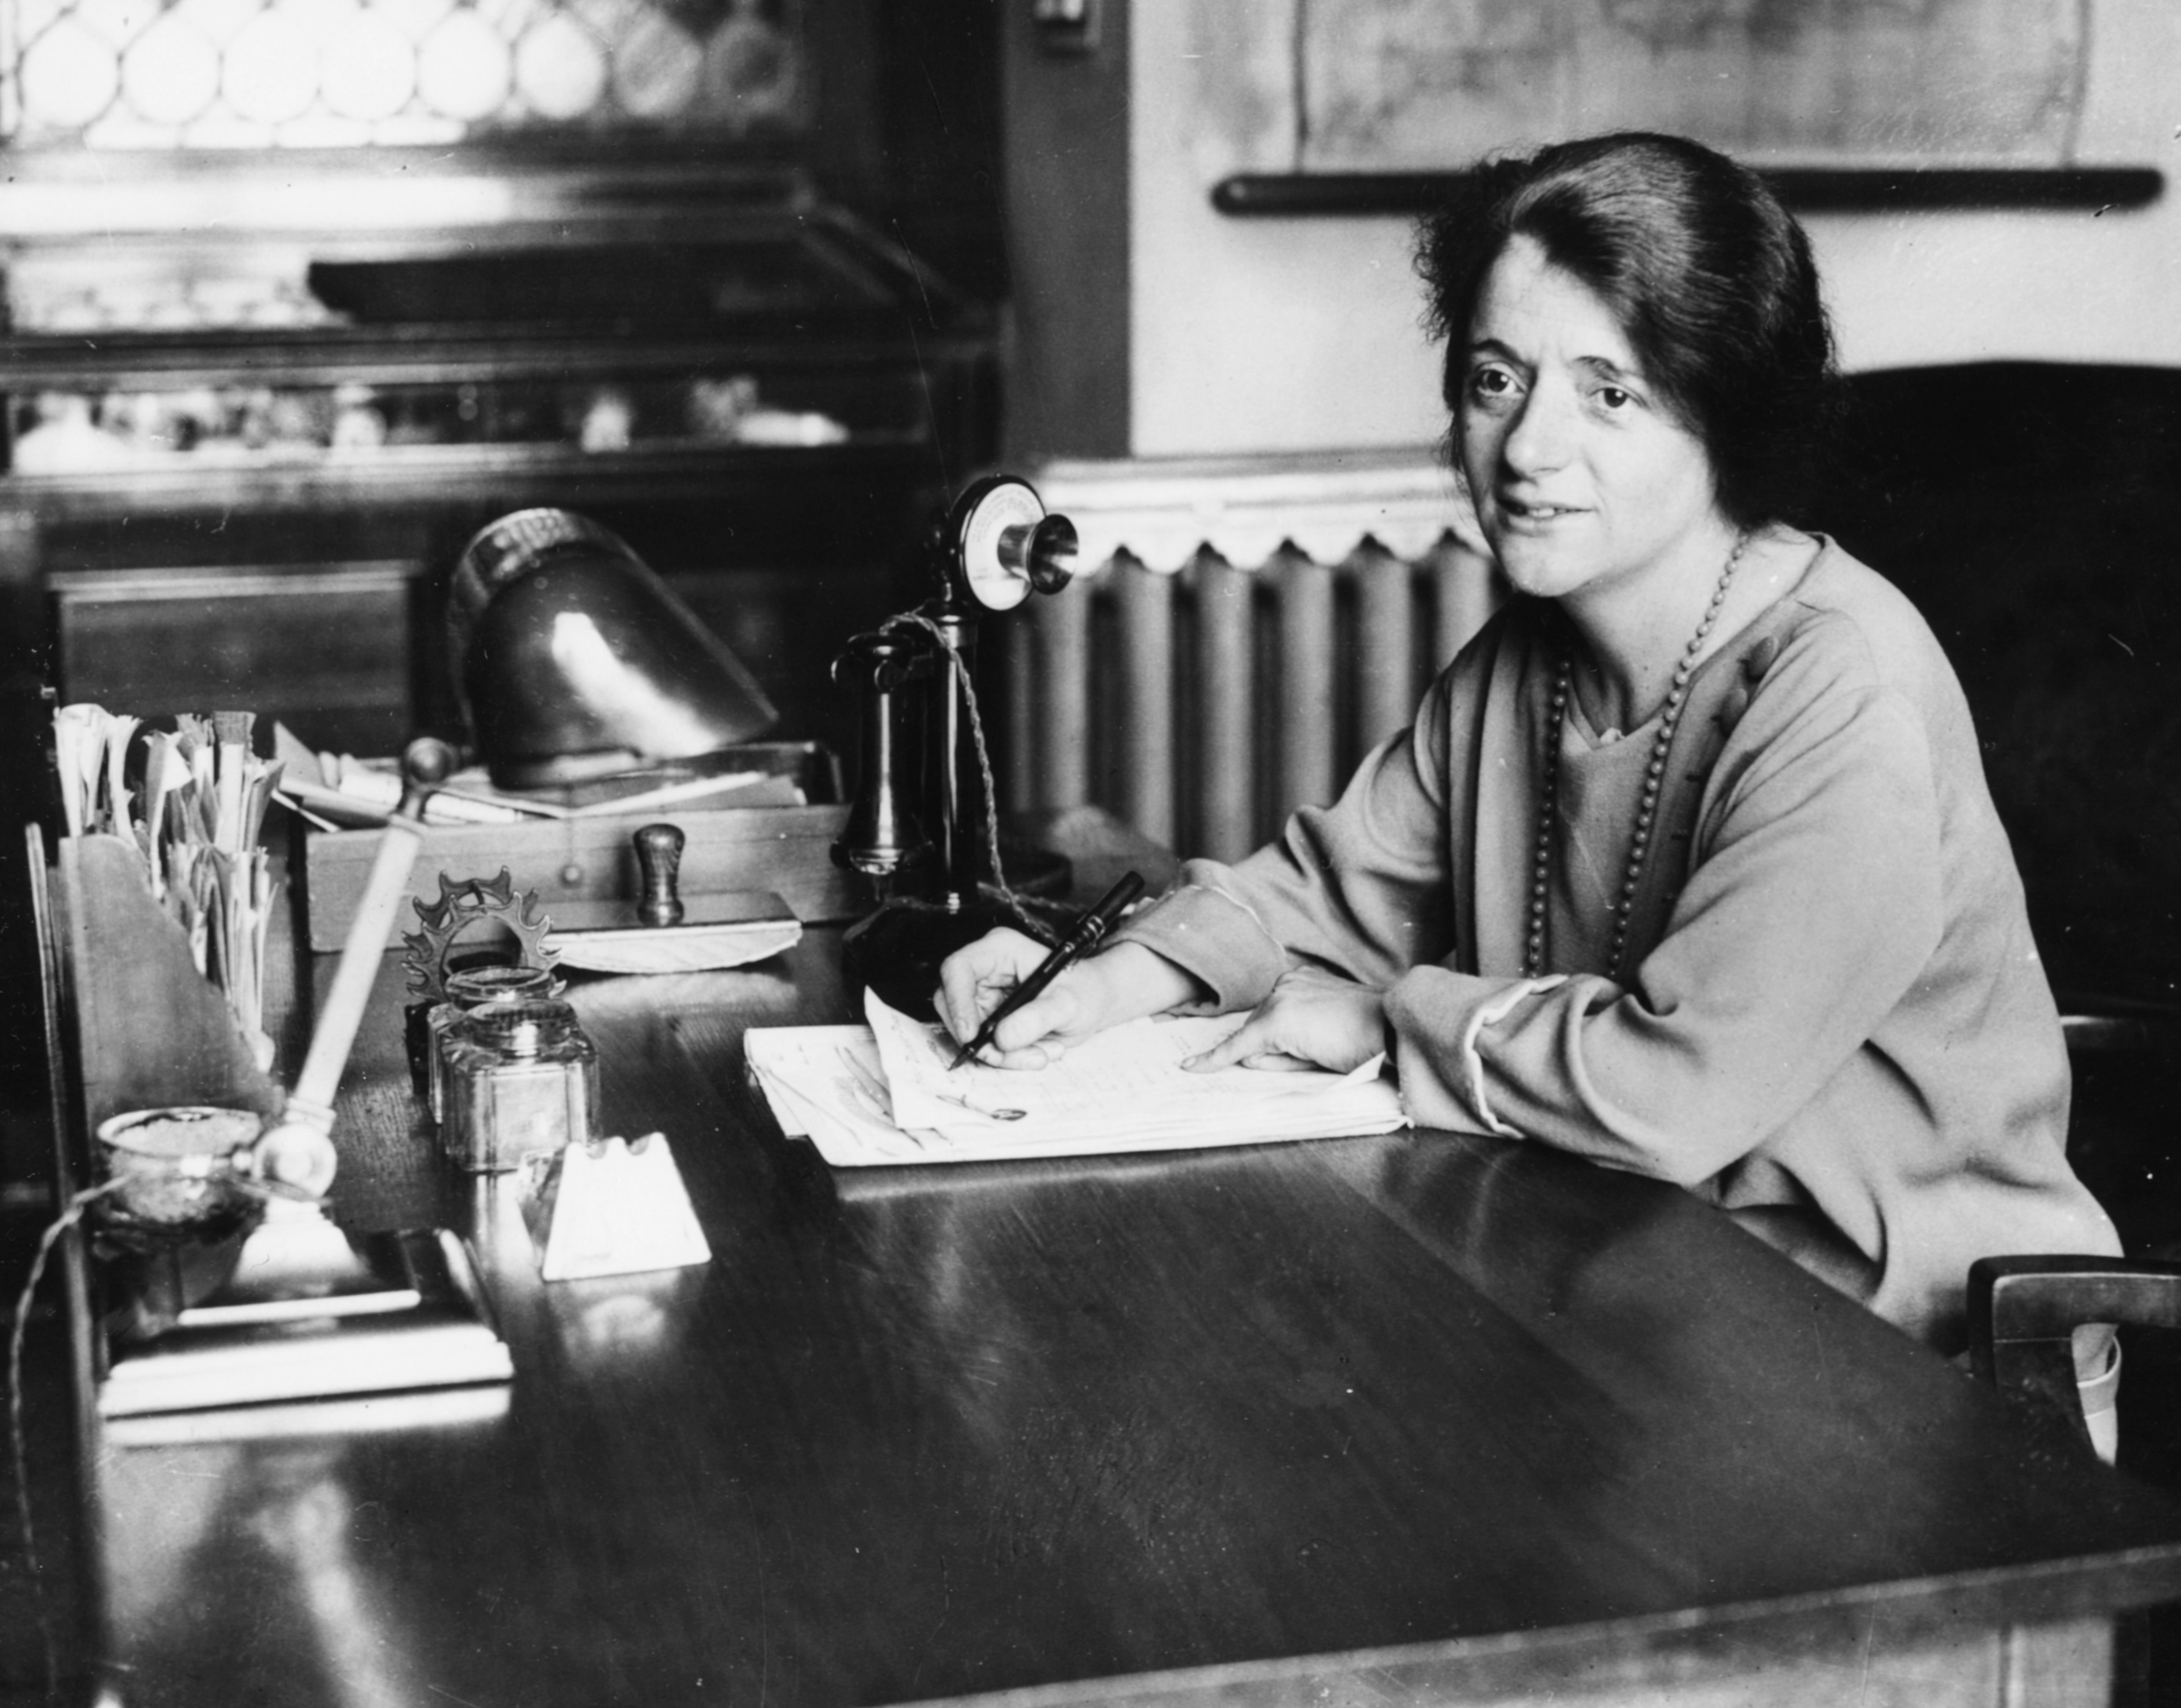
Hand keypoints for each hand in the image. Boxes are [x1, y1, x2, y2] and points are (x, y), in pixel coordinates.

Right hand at [936, 933, 1199, 1069]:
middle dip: (980, 1038)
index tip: (972, 1036)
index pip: (957, 969)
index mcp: (1001, 949)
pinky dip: (1006, 1057)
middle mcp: (987, 968)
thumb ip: (1038, 1018)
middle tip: (1008, 1057)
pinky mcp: (988, 1016)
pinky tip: (1036, 1052)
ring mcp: (985, 993)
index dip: (957, 1003)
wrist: (1094, 1003)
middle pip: (953, 1005)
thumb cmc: (1085, 991)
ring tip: (1039, 1055)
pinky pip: (982, 1043)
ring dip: (999, 1053)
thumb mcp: (1070, 1004)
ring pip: (967, 1031)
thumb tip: (1003, 1037)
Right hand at [1184, 967, 1384, 1074]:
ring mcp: (1293, 981)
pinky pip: (1282, 996)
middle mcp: (1279, 994)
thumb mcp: (1311, 1065)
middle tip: (1284, 1061)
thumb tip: (1250, 1059)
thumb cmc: (1356, 1050)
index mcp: (1277, 1020)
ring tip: (1306, 1042)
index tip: (1189, 1066)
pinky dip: (1285, 1010)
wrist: (1391, 1023)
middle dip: (1257, 1045)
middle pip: (1252, 1026)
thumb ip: (1274, 1061)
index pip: (1237, 1044)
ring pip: (1266, 1011)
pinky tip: (1307, 1022)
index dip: (1213, 1059)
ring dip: (1273, 1027)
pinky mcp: (1305, 976)